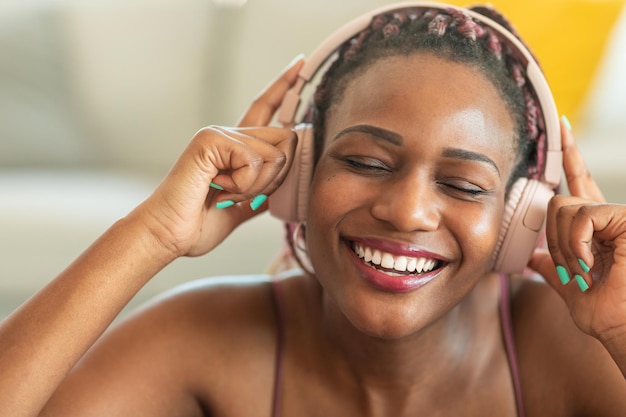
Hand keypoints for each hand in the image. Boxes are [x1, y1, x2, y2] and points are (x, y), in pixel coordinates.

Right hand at [134, 57, 303, 258]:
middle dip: (277, 178)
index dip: (283, 87)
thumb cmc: (197, 224)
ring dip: (258, 187)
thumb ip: (264, 193)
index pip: (264, 109)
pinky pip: (254, 161)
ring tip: (226, 193)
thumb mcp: (242, 207)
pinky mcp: (211, 140)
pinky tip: (218, 188)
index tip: (298, 63)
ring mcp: (218, 134)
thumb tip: (286, 185)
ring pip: (276, 154)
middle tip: (243, 195)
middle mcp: (228, 135)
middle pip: (288, 138)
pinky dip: (244, 186)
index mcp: (236, 148)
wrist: (168, 235)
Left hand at [529, 118, 625, 341]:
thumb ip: (554, 270)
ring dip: (563, 244)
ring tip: (582, 269)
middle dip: (552, 236)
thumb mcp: (572, 291)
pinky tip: (588, 261)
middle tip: (570, 267)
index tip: (562, 124)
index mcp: (600, 230)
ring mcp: (621, 215)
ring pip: (565, 207)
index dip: (572, 156)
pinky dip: (575, 242)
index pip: (581, 186)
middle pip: (559, 199)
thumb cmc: (609, 317)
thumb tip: (535, 259)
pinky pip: (581, 214)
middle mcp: (612, 217)